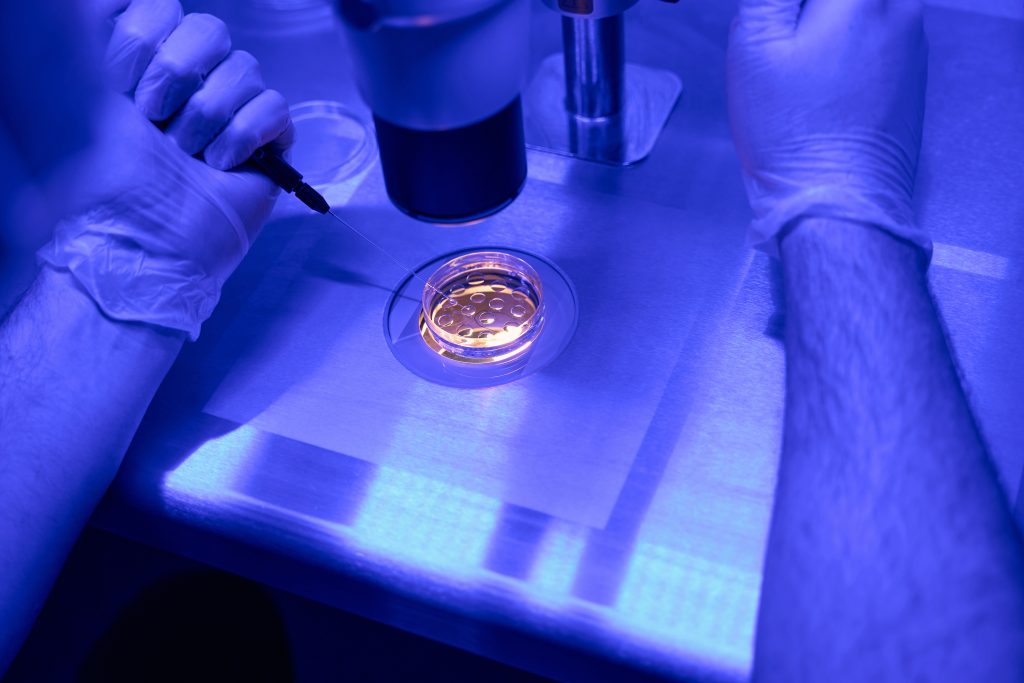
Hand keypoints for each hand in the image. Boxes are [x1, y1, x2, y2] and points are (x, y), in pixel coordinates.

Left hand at [40, 0, 293, 338]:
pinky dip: (245, 135)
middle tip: (154, 121)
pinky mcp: (268, 142)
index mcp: (138, 63)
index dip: (141, 38)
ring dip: (207, 115)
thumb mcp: (70, 94)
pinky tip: (221, 165)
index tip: (119, 85)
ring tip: (187, 153)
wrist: (144, 241)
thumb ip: (86, 32)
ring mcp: (231, 112)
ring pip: (245, 66)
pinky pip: (275, 106)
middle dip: (175, 75)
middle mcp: (186, 83)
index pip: (159, 5)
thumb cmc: (101, 181)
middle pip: (208, 28)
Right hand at [727, 0, 930, 256]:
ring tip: (797, 73)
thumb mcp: (754, 47)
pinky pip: (875, 39)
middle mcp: (898, 9)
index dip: (785, 9)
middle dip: (804, 15)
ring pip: (860, 11)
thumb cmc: (791, 132)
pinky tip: (821, 90)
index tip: (770, 26)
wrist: (836, 202)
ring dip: (824, 28)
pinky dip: (845, 51)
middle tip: (778, 48)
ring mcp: (912, 43)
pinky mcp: (911, 76)